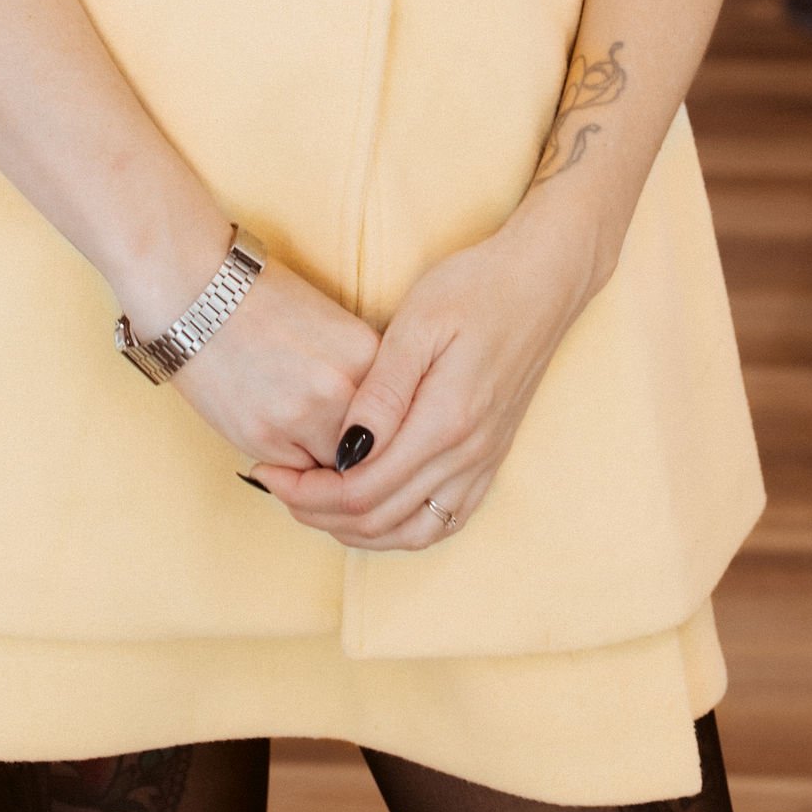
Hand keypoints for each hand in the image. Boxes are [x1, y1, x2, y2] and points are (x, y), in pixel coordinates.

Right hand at [161, 253, 381, 471]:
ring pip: (336, 473)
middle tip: (346, 451)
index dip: (389, 433)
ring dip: (327, 466)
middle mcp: (343, 389)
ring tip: (309, 444)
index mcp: (370, 355)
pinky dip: (292, 469)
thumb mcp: (333, 327)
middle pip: (375, 454)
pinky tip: (279, 438)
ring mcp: (302, 417)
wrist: (197, 291)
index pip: (400, 420)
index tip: (377, 435)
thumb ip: (362, 375)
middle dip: (362, 456)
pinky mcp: (263, 439)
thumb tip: (380, 425)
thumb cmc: (264, 301)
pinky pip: (295, 476)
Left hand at [254, 205, 591, 552]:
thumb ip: (382, 392)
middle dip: (318, 514)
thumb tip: (344, 451)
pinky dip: (399, 527)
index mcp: (446, 422)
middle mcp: (469, 455)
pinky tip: (371, 508)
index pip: (362, 491)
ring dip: (356, 530)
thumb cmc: (476, 287)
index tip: (267, 471)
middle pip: (380, 520)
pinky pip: (445, 521)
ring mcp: (485, 461)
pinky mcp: (492, 458)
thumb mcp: (419, 324)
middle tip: (277, 486)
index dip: (306, 493)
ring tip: (313, 502)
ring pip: (412, 532)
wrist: (544, 279)